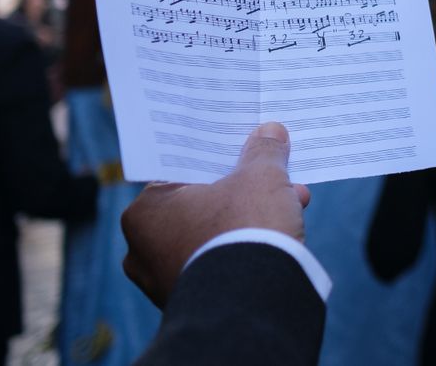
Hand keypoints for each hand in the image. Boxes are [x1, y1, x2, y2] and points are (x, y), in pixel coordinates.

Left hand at [121, 122, 311, 307]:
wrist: (252, 304)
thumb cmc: (243, 230)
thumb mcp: (261, 177)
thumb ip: (263, 152)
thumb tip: (270, 132)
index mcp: (145, 212)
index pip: (182, 172)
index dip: (220, 158)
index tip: (246, 151)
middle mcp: (143, 249)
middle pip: (201, 203)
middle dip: (245, 190)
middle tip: (277, 177)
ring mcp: (165, 280)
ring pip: (213, 233)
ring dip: (250, 218)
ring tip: (293, 205)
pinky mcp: (191, 301)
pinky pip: (219, 262)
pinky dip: (245, 248)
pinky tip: (280, 238)